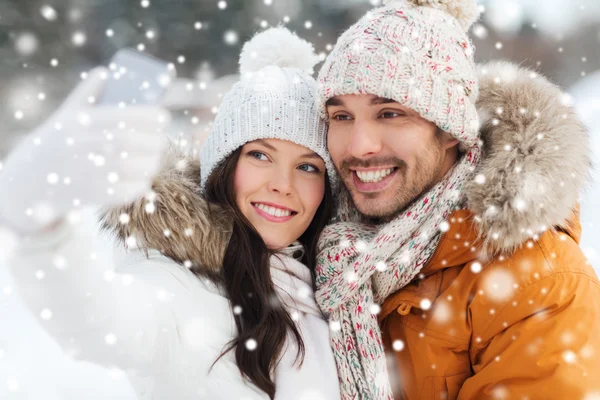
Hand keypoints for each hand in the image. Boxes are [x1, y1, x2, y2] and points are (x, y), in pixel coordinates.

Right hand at [0, 67, 170, 233]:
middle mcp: (83, 145)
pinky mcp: (92, 194)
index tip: (163, 118)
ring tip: (154, 160)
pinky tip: (142, 179)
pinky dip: (140, 185)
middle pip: (130, 142)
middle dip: (154, 141)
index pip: (123, 117)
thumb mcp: (67, 114)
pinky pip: (126, 191)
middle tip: (161, 141)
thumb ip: (88, 93)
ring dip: (150, 164)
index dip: (149, 117)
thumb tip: (107, 72)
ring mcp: (88, 171)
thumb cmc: (58, 142)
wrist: (33, 178)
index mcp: (81, 123)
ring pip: (132, 167)